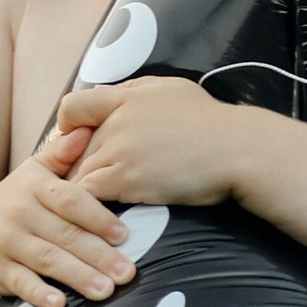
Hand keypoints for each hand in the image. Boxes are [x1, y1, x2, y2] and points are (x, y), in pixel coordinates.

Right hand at [0, 160, 142, 306]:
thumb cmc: (11, 199)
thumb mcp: (32, 172)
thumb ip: (62, 153)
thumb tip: (88, 128)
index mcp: (35, 187)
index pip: (70, 200)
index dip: (98, 217)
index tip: (123, 235)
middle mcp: (20, 213)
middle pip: (65, 234)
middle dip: (99, 255)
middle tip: (128, 271)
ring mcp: (6, 242)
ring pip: (47, 259)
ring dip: (78, 276)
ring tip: (106, 290)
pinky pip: (20, 282)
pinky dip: (39, 293)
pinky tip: (59, 303)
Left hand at [51, 76, 256, 215]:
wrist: (237, 148)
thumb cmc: (213, 122)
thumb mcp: (172, 89)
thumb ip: (133, 90)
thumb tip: (100, 93)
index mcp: (126, 97)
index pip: (73, 107)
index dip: (69, 128)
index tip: (79, 144)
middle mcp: (116, 121)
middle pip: (73, 149)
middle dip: (76, 167)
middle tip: (84, 184)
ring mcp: (118, 150)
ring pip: (77, 173)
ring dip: (81, 191)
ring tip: (87, 208)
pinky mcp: (125, 179)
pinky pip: (88, 195)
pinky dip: (88, 208)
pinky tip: (98, 217)